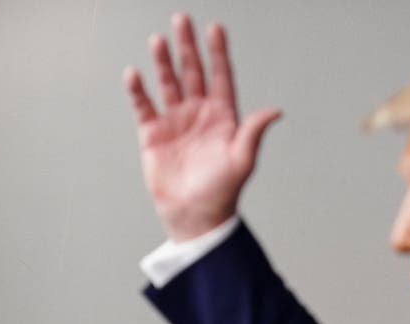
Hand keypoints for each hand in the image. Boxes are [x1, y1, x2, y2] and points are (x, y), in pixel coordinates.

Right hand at [124, 13, 281, 241]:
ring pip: (168, 84)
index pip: (220, 77)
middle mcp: (198, 114)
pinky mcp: (153, 135)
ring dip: (163, 62)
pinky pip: (144, 107)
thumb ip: (253, 131)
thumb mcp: (242, 160)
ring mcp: (175, 122)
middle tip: (181, 19)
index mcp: (222, 117)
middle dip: (187, 46)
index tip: (215, 28)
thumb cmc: (222, 191)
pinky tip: (135, 74)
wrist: (195, 217)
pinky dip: (138, 91)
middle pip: (192, 72)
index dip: (217, 53)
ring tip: (158, 40)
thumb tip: (275, 110)